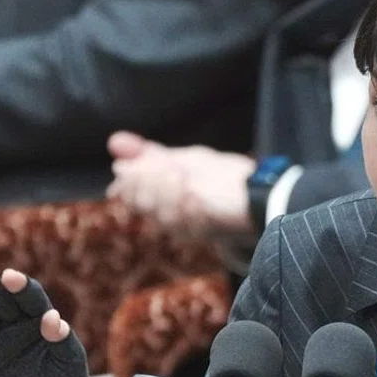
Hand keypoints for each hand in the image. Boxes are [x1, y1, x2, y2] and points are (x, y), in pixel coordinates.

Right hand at [106, 131, 255, 238]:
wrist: (262, 197)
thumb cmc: (223, 177)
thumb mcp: (187, 159)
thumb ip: (151, 154)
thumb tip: (113, 141)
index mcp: (160, 197)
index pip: (129, 194)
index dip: (130, 182)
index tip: (139, 166)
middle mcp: (169, 216)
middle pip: (143, 205)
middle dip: (149, 184)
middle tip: (167, 168)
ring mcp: (187, 227)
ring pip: (163, 218)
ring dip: (170, 195)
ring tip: (182, 178)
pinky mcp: (207, 235)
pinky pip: (190, 227)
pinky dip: (190, 211)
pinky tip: (196, 197)